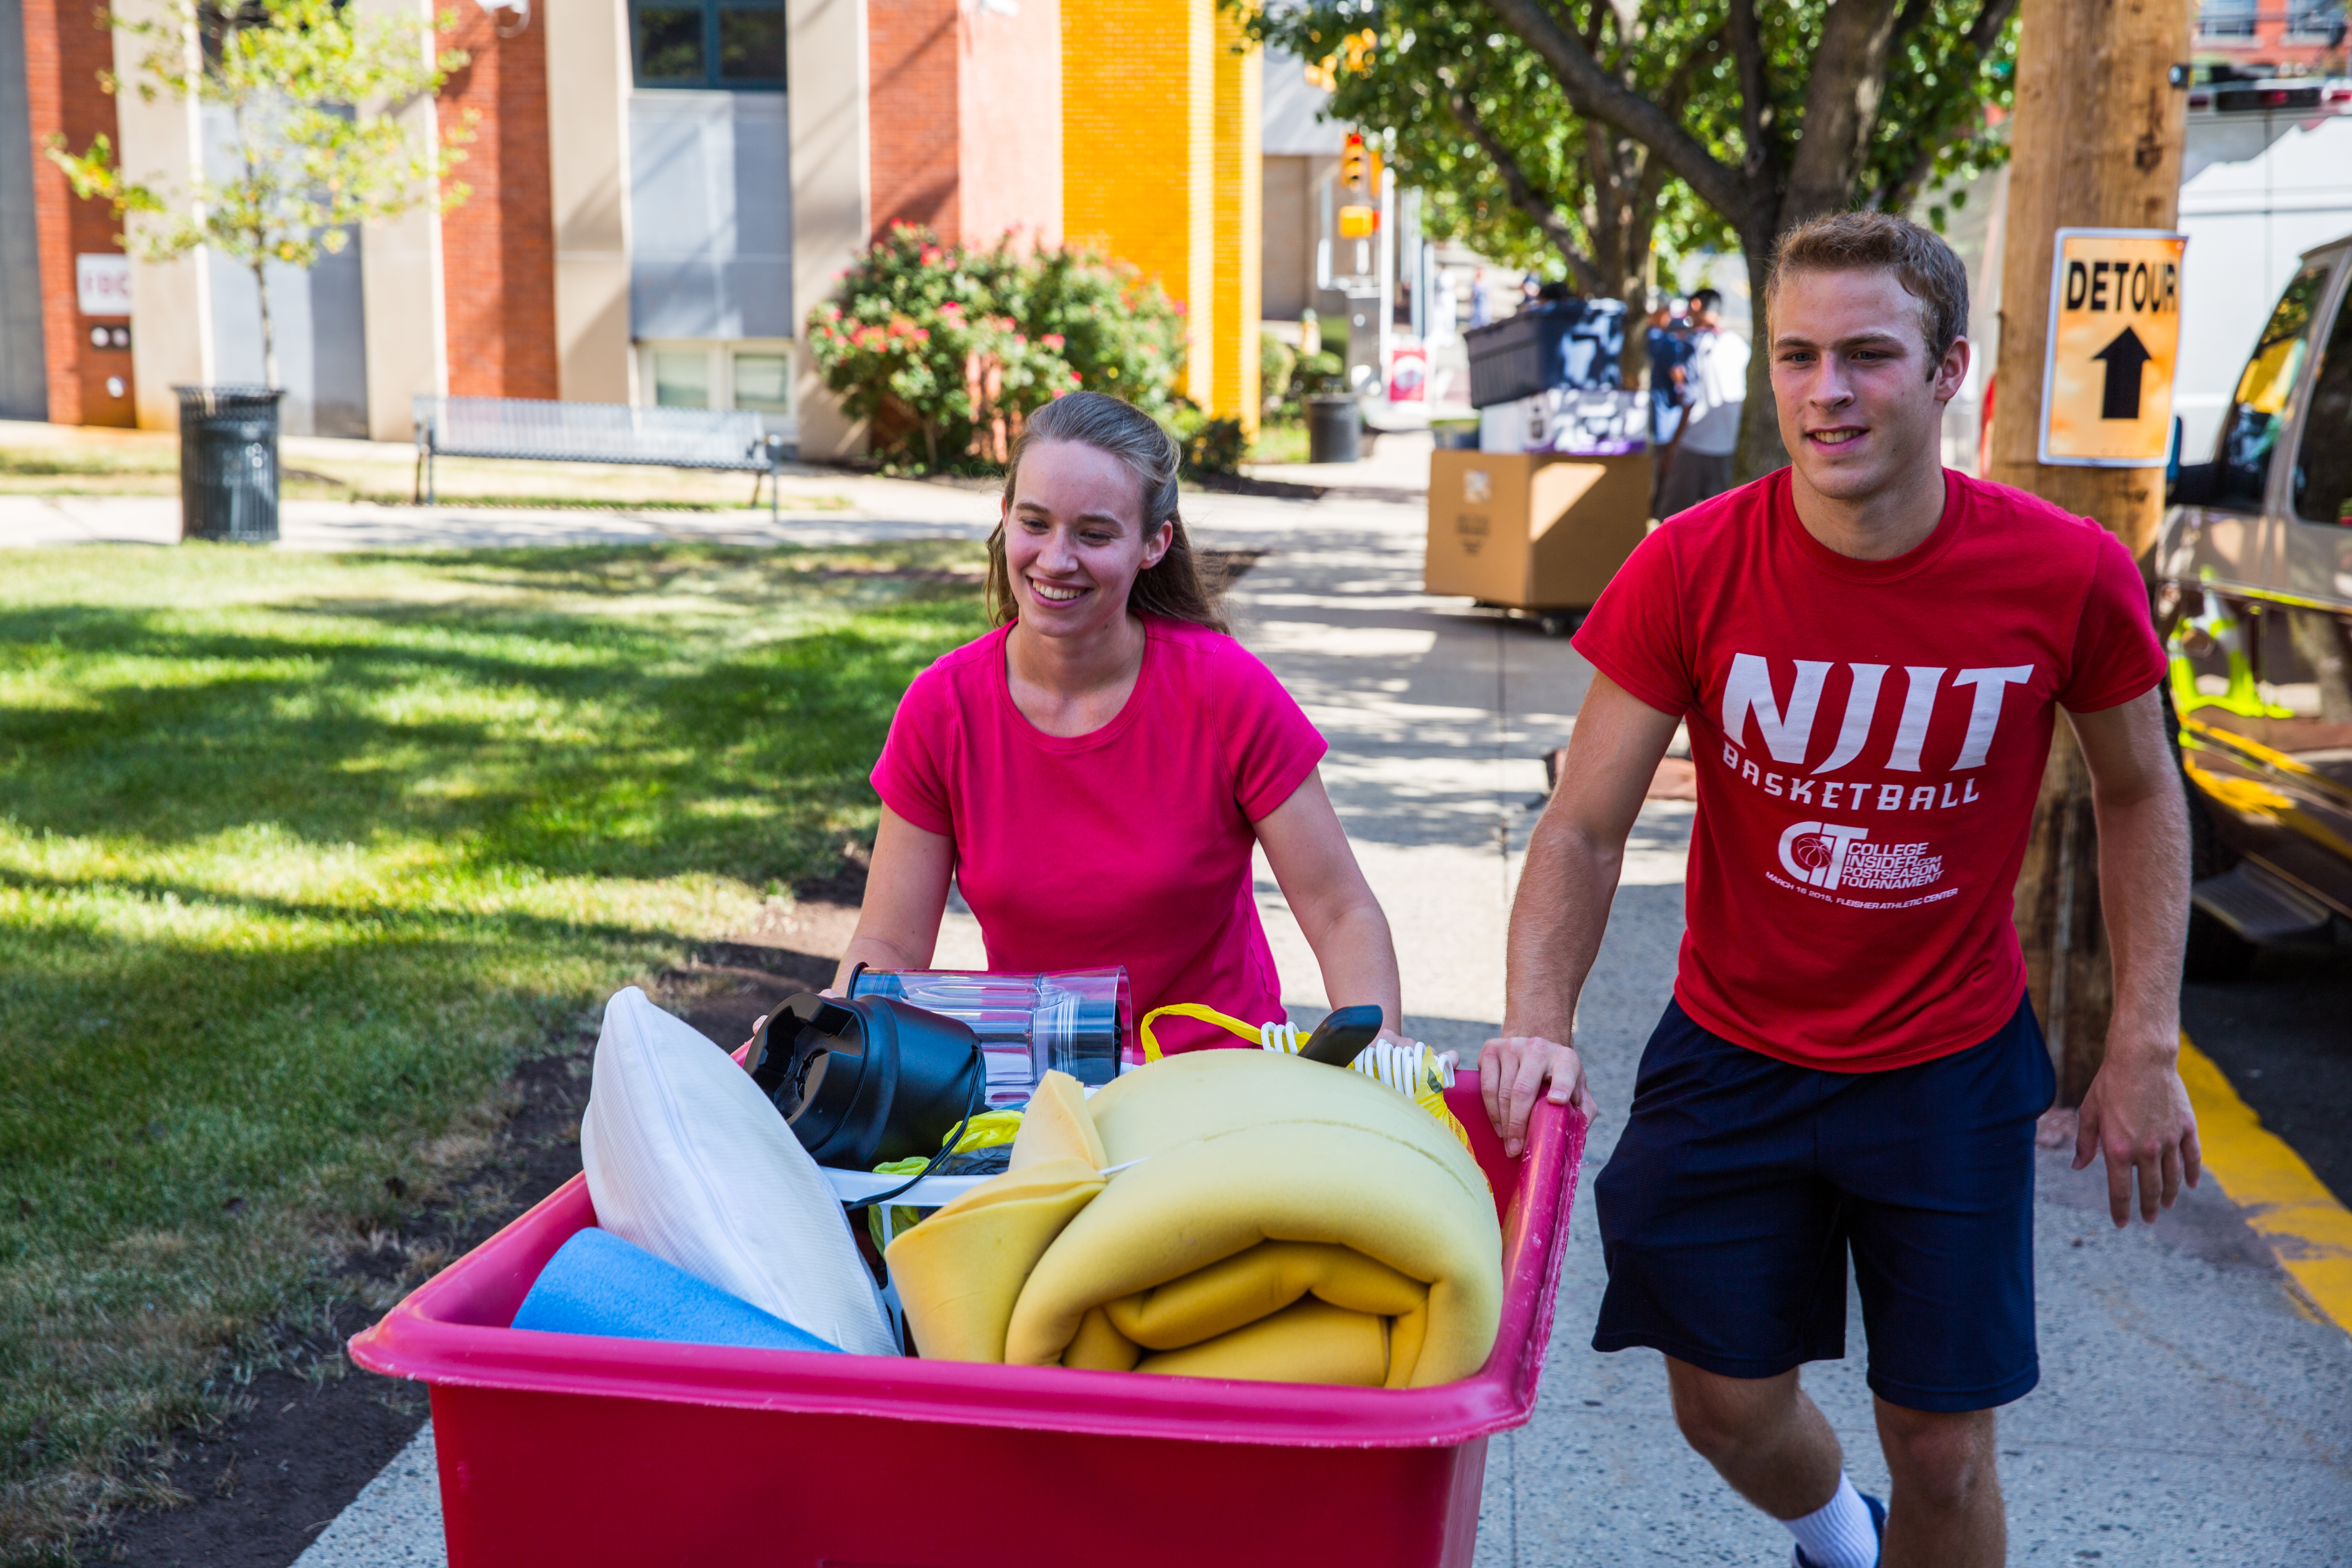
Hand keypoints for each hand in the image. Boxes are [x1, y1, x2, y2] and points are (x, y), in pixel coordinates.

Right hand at [1478, 1034, 1590, 1159]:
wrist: (1534, 1049)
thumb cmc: (1557, 1077)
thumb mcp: (1577, 1090)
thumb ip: (1583, 1110)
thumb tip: (1575, 1137)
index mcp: (1565, 1059)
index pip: (1565, 1073)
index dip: (1561, 1086)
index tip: (1557, 1102)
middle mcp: (1538, 1048)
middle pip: (1523, 1090)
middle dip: (1518, 1124)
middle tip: (1516, 1149)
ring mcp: (1512, 1046)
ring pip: (1503, 1091)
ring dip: (1504, 1123)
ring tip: (1508, 1143)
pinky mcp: (1491, 1049)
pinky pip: (1486, 1085)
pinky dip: (1491, 1110)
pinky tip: (1498, 1126)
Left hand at [2073, 1038, 2201, 1226]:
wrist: (2141, 1059)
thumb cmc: (2110, 1083)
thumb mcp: (2089, 1112)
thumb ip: (2085, 1142)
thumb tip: (2078, 1166)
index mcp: (2117, 1149)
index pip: (2120, 1190)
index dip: (2121, 1210)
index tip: (2122, 1223)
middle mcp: (2145, 1150)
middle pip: (2148, 1189)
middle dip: (2147, 1207)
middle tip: (2148, 1219)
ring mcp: (2168, 1140)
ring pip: (2172, 1178)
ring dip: (2168, 1194)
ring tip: (2165, 1205)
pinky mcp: (2186, 1128)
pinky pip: (2192, 1158)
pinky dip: (2191, 1174)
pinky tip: (2190, 1185)